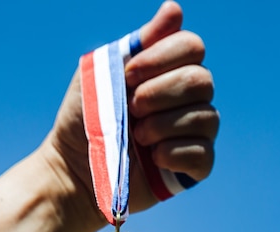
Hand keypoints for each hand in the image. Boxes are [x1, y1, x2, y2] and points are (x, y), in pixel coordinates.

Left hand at [43, 1, 217, 224]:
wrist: (74, 168)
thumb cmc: (87, 118)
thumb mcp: (105, 72)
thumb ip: (139, 42)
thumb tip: (175, 9)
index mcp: (168, 72)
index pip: (192, 47)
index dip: (163, 57)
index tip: (129, 75)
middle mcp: (187, 100)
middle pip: (203, 80)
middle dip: (161, 93)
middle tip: (131, 108)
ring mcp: (194, 133)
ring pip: (205, 117)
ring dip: (162, 125)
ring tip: (136, 137)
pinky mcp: (194, 166)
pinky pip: (203, 153)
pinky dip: (174, 153)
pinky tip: (153, 159)